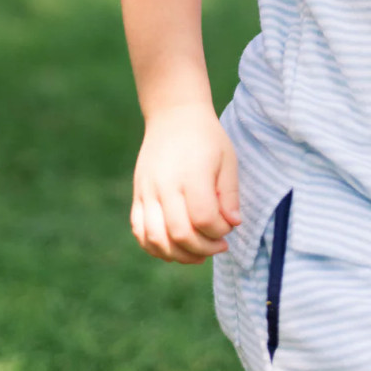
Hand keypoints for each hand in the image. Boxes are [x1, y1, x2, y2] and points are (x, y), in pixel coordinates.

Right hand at [131, 104, 240, 263]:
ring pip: (156, 238)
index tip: (229, 226)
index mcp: (192, 174)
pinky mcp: (138, 194)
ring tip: (198, 253)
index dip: (219, 231)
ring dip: (179, 255)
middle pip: (180, 233)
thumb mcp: (227, 159)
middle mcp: (165, 185)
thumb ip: (229, 194)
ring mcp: (147, 191)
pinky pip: (139, 231)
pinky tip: (175, 248)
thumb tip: (233, 224)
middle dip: (203, 248)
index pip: (204, 218)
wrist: (173, 115)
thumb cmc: (206, 137)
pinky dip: (155, 247)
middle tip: (219, 245)